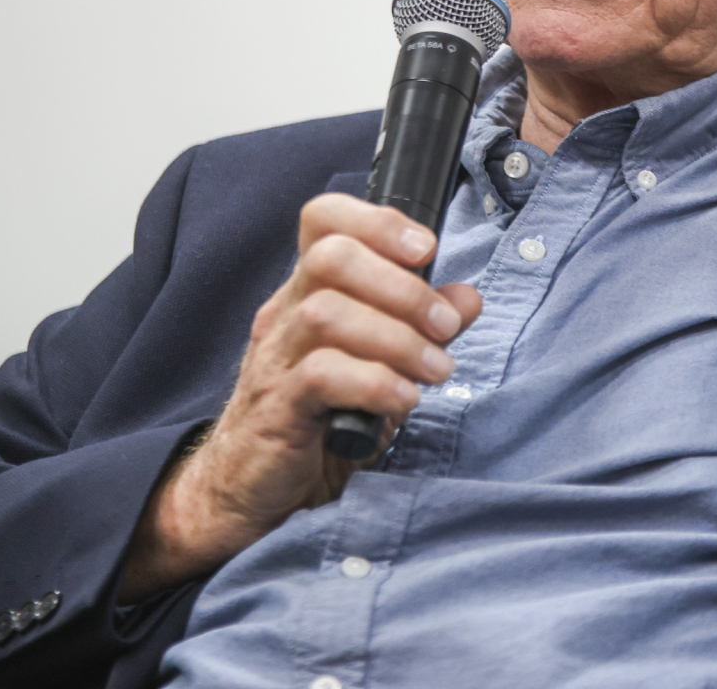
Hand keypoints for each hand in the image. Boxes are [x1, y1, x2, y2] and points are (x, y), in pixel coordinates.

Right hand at [119, 194, 482, 599]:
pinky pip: (321, 374)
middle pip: (330, 257)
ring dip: (398, 338)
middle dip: (402, 286)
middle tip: (445, 327)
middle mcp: (286, 316)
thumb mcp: (380, 370)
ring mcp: (275, 360)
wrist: (251, 495)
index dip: (378, 221)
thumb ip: (420, 328)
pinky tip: (403, 401)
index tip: (427, 248)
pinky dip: (375, 381)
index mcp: (308, 295)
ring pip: (328, 312)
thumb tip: (466, 296)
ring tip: (435, 371)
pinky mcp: (275, 409)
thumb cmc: (316, 427)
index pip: (324, 222)